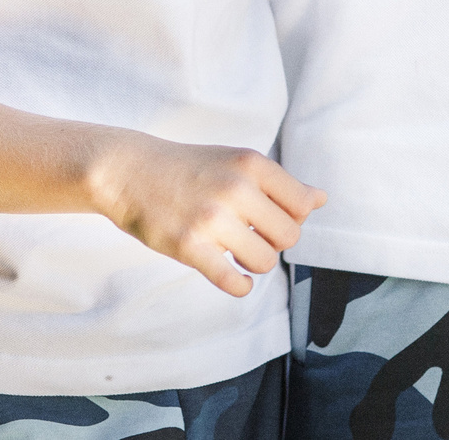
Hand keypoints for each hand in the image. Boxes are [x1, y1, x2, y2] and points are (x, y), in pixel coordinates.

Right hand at [89, 134, 325, 297]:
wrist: (127, 171)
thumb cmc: (187, 168)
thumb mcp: (234, 161)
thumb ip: (278, 182)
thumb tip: (320, 199)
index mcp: (250, 163)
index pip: (302, 205)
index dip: (292, 218)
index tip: (269, 219)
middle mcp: (234, 188)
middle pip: (288, 237)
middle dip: (273, 243)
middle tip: (250, 237)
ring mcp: (211, 218)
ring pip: (264, 261)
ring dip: (253, 264)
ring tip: (235, 252)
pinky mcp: (188, 246)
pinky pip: (233, 282)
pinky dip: (239, 286)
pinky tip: (230, 274)